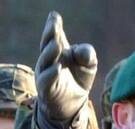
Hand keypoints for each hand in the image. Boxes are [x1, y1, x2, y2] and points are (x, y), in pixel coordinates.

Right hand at [34, 11, 96, 128]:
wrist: (73, 106)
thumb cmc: (78, 80)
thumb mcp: (89, 65)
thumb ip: (88, 54)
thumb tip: (82, 52)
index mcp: (57, 50)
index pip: (54, 35)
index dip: (53, 25)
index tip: (54, 16)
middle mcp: (48, 60)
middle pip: (47, 45)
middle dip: (50, 34)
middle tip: (54, 25)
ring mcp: (45, 74)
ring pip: (44, 62)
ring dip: (50, 53)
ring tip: (57, 45)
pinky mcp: (46, 90)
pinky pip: (46, 81)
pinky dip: (51, 74)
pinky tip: (58, 67)